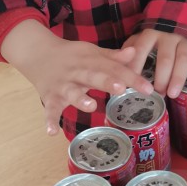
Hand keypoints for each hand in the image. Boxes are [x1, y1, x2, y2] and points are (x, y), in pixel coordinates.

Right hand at [0, 20, 152, 133]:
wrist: (38, 53)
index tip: (148, 88)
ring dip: (80, 99)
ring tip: (91, 106)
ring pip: (71, 92)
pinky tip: (51, 132)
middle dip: (107, 82)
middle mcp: (78, 72)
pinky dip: (49, 120)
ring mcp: (62, 85)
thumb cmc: (72, 56)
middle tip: (121, 88)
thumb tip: (134, 52)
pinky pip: (49, 110)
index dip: (131, 78)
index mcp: (91, 61)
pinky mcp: (49, 97)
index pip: (114, 69)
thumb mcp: (92, 53)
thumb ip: (113, 57)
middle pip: (94, 76)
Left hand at [122, 29, 186, 98]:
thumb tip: (117, 69)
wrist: (184, 16)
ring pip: (183, 58)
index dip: (137, 65)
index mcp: (151, 34)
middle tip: (157, 93)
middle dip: (161, 77)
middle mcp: (168, 35)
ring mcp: (186, 38)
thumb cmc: (157, 37)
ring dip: (178, 77)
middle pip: (164, 58)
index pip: (141, 49)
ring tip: (173, 94)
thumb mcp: (141, 39)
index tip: (132, 83)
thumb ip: (130, 51)